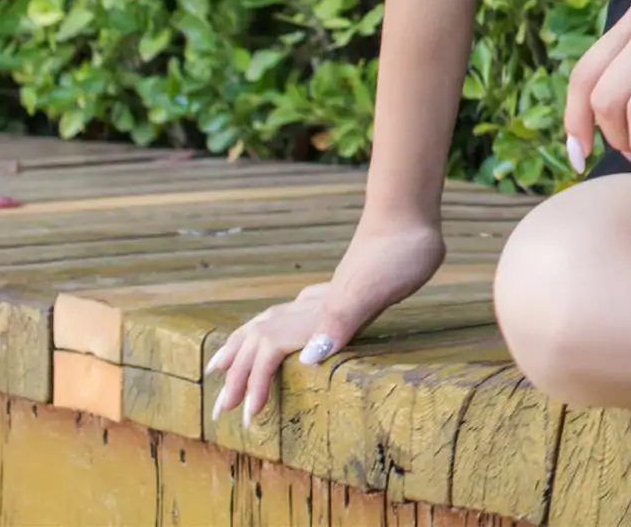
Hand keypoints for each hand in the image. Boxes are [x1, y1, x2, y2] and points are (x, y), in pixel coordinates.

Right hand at [204, 215, 445, 427]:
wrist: (410, 213)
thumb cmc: (399, 253)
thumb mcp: (376, 288)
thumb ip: (341, 319)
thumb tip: (306, 358)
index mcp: (315, 310)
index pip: (268, 351)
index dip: (254, 383)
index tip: (249, 418)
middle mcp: (313, 302)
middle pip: (259, 339)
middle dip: (236, 375)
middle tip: (219, 409)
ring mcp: (326, 293)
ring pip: (271, 322)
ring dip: (245, 347)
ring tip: (224, 363)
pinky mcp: (343, 287)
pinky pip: (298, 312)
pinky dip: (280, 324)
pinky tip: (290, 324)